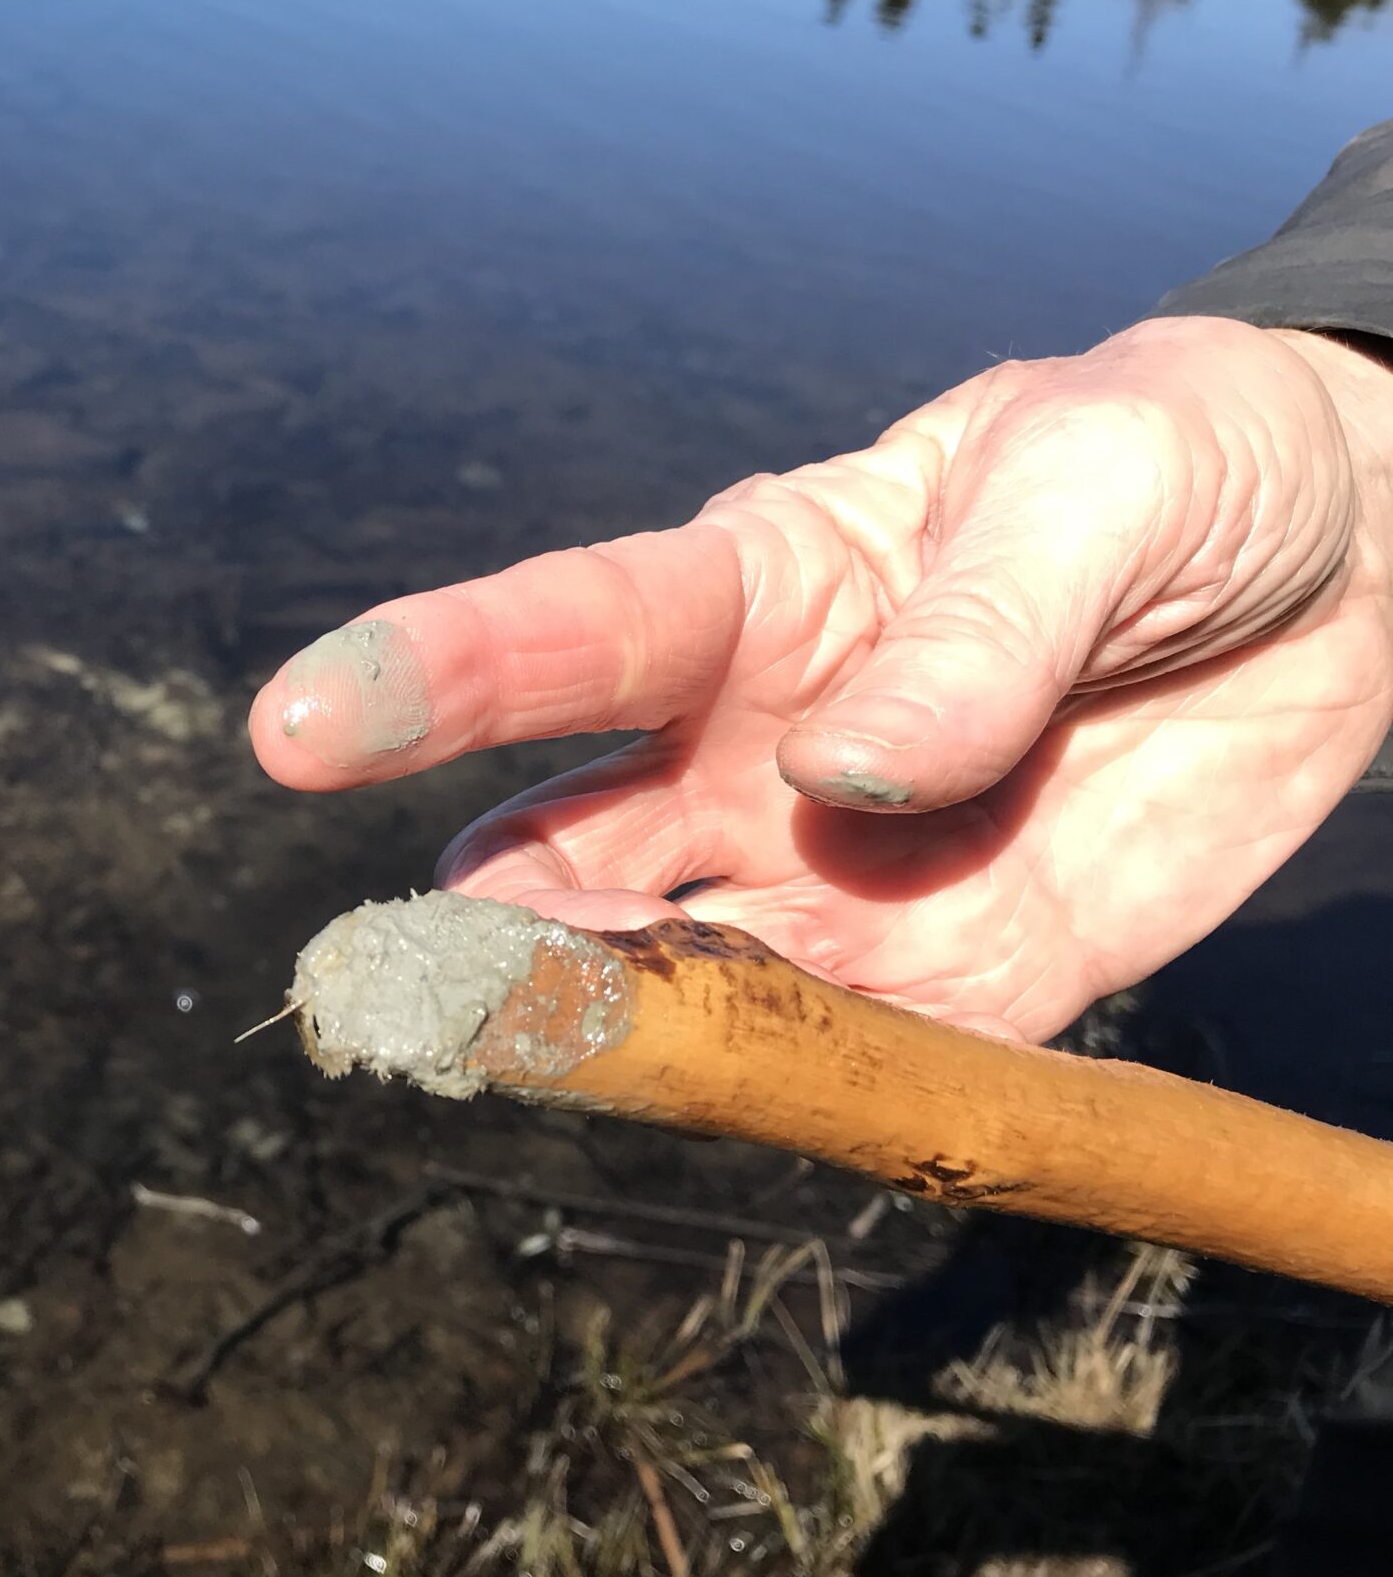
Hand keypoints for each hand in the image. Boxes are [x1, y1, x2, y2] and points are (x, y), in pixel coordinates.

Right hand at [250, 319, 1392, 1043]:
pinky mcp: (960, 982)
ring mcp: (840, 878)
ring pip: (678, 978)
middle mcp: (752, 750)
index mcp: (757, 587)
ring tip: (551, 1057)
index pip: (564, 634)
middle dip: (485, 915)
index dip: (426, 678)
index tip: (291, 728)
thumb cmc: (1179, 462)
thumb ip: (967, 628)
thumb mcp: (1091, 486)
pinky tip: (764, 1114)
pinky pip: (858, 1064)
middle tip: (409, 973)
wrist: (1358, 566)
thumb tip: (838, 777)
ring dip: (613, 1027)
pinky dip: (799, 1102)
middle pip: (571, 849)